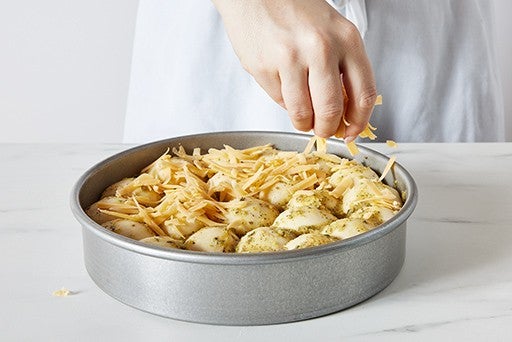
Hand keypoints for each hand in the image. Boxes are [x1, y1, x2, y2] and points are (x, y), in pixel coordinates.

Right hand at [212, 0, 376, 139]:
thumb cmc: (294, 9)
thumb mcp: (331, 30)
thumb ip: (342, 68)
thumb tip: (342, 111)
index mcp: (346, 38)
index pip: (364, 93)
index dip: (359, 121)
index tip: (351, 131)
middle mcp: (320, 48)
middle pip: (331, 110)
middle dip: (327, 129)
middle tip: (322, 130)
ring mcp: (290, 58)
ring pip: (302, 113)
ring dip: (303, 123)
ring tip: (302, 116)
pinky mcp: (264, 67)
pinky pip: (278, 100)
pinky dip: (282, 100)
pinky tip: (282, 82)